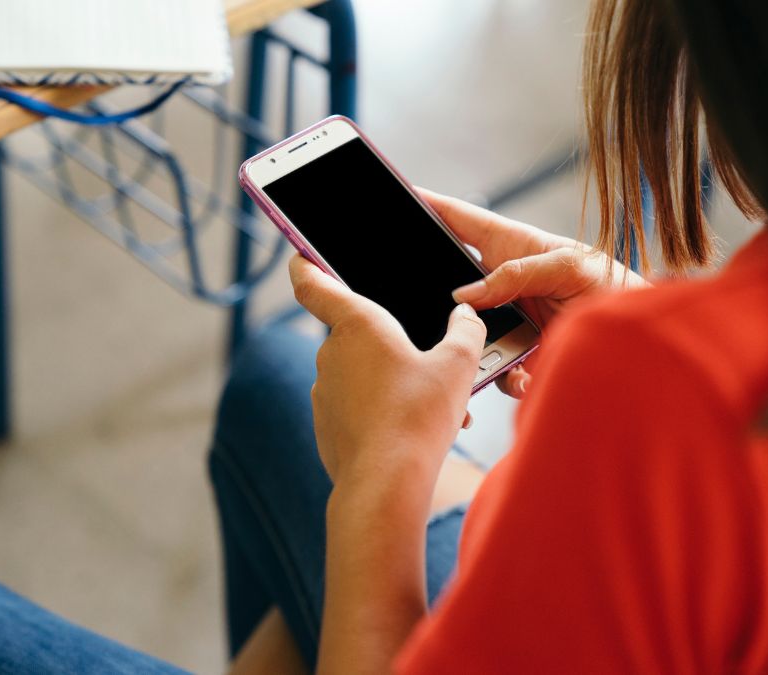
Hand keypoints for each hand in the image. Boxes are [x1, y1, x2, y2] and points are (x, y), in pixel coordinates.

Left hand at [289, 256, 485, 504]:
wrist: (387, 484)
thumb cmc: (420, 417)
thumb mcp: (459, 367)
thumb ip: (466, 332)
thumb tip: (466, 317)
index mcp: (357, 324)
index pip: (312, 282)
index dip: (304, 263)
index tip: (301, 255)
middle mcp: (330, 354)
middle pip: (355, 333)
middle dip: (390, 343)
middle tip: (428, 359)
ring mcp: (323, 392)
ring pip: (360, 374)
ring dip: (391, 381)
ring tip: (432, 406)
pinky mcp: (326, 426)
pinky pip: (355, 407)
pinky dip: (380, 411)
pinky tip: (412, 430)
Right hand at [419, 188, 648, 398]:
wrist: (636, 341)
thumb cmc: (612, 288)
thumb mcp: (569, 267)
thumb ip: (518, 274)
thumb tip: (467, 296)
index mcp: (511, 245)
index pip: (459, 219)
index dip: (428, 206)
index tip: (397, 197)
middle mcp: (502, 282)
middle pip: (451, 282)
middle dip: (433, 291)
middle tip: (412, 297)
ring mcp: (506, 318)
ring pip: (464, 330)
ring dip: (467, 344)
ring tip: (482, 353)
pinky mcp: (514, 353)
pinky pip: (490, 368)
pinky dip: (499, 378)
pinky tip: (522, 379)